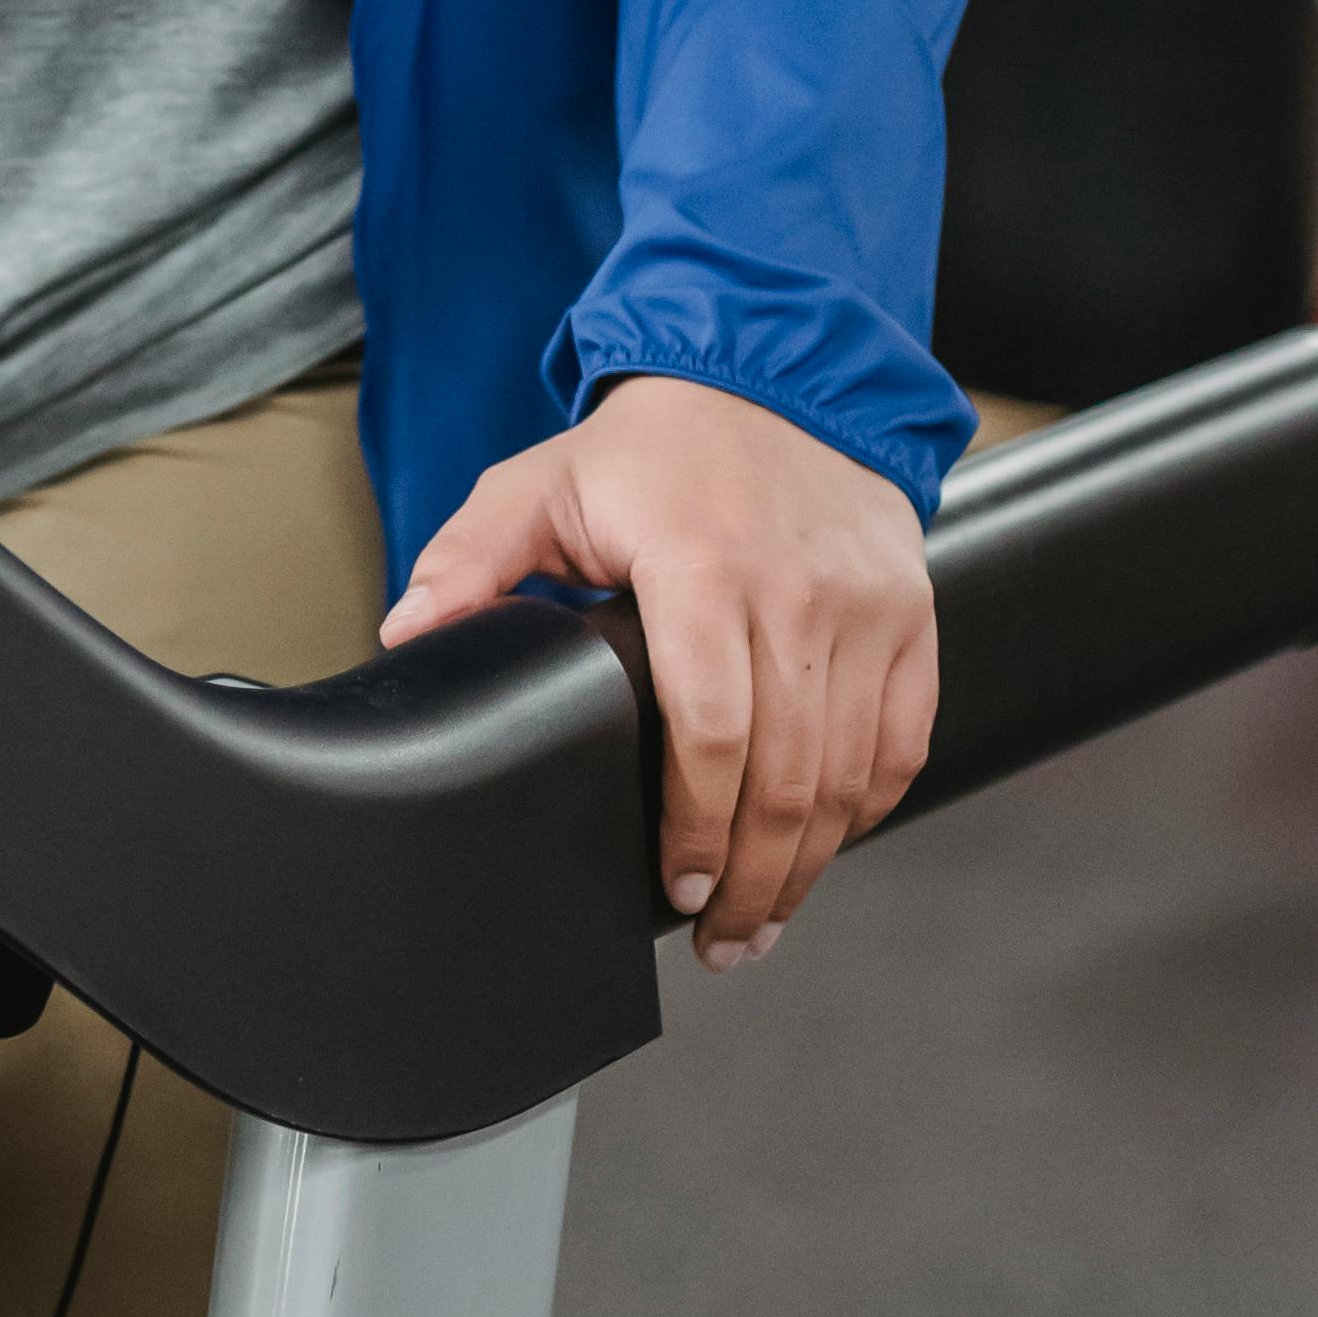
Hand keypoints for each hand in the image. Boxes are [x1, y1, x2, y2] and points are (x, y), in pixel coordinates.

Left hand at [377, 377, 935, 965]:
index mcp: (700, 564)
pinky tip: (826, 846)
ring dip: (808, 864)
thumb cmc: (652, 447)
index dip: (694, 825)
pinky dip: (867, 804)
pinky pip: (901, 737)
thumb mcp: (540, 483)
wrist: (775, 376)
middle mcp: (796, 590)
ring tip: (763, 918)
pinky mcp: (911, 614)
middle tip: (720, 940)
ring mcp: (866, 605)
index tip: (673, 887)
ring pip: (847, 772)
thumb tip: (406, 634)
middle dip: (750, 878)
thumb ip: (469, 560)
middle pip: (785, 775)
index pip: (710, 729)